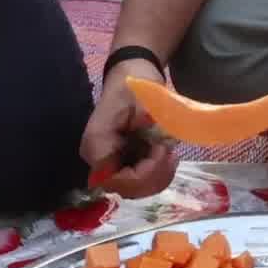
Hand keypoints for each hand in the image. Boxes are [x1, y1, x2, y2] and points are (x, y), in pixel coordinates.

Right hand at [80, 64, 181, 198]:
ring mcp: (109, 164)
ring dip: (157, 177)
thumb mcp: (143, 96)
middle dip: (153, 176)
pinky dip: (157, 175)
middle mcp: (97, 159)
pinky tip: (167, 159)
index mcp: (96, 142)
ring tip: (170, 155)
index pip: (113, 178)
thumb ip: (146, 118)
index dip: (142, 174)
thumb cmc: (134, 85)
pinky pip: (138, 182)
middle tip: (170, 154)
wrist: (132, 78)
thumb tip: (155, 135)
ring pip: (134, 189)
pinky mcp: (121, 165)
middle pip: (125, 187)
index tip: (161, 151)